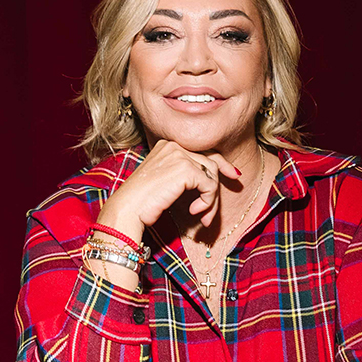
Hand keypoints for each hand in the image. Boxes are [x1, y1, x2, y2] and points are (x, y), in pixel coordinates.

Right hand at [97, 139, 240, 241]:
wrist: (127, 209)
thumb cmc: (143, 201)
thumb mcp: (167, 181)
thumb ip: (187, 174)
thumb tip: (214, 179)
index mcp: (168, 145)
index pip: (202, 150)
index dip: (221, 163)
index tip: (234, 175)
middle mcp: (174, 145)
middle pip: (210, 162)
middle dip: (217, 185)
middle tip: (217, 207)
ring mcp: (180, 155)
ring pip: (212, 175)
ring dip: (211, 199)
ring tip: (202, 216)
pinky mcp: (185, 169)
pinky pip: (209, 185)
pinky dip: (207, 201)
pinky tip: (195, 212)